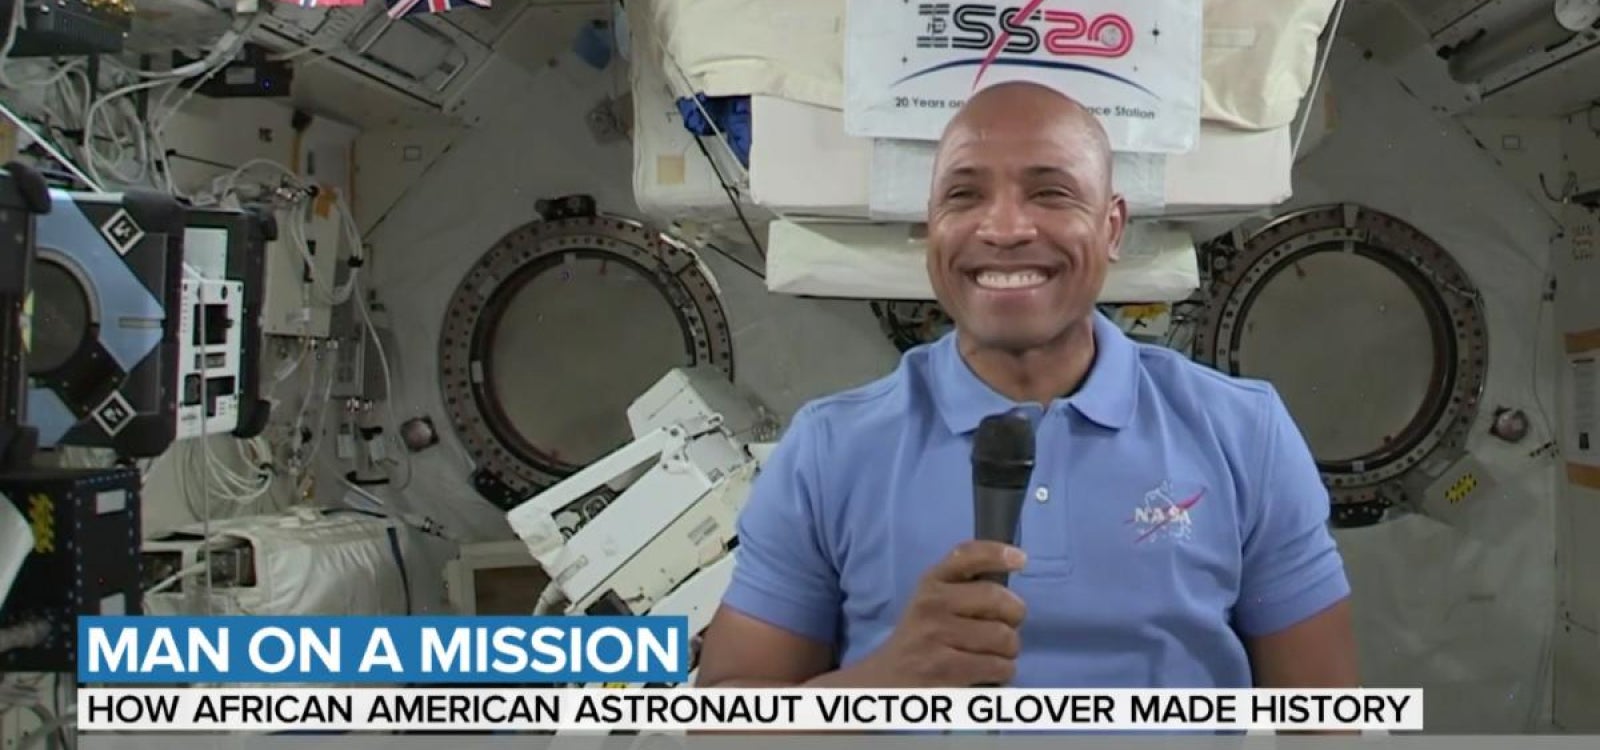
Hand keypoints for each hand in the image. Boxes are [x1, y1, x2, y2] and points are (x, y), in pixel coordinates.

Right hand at [852, 540, 1026, 686]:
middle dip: (1014, 617)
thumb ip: (964, 586)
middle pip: (998, 599)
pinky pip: (998, 666)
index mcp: (930, 583)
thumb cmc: (921, 640)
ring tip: (992, 655)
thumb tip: (1013, 567)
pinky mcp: (944, 668)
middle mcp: (931, 604)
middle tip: (1006, 628)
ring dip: (1008, 651)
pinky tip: (987, 673)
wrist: (885, 680)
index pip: (966, 556)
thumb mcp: (932, 603)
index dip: (997, 553)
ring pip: (1004, 638)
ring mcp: (936, 635)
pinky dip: (1002, 672)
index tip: (1020, 559)